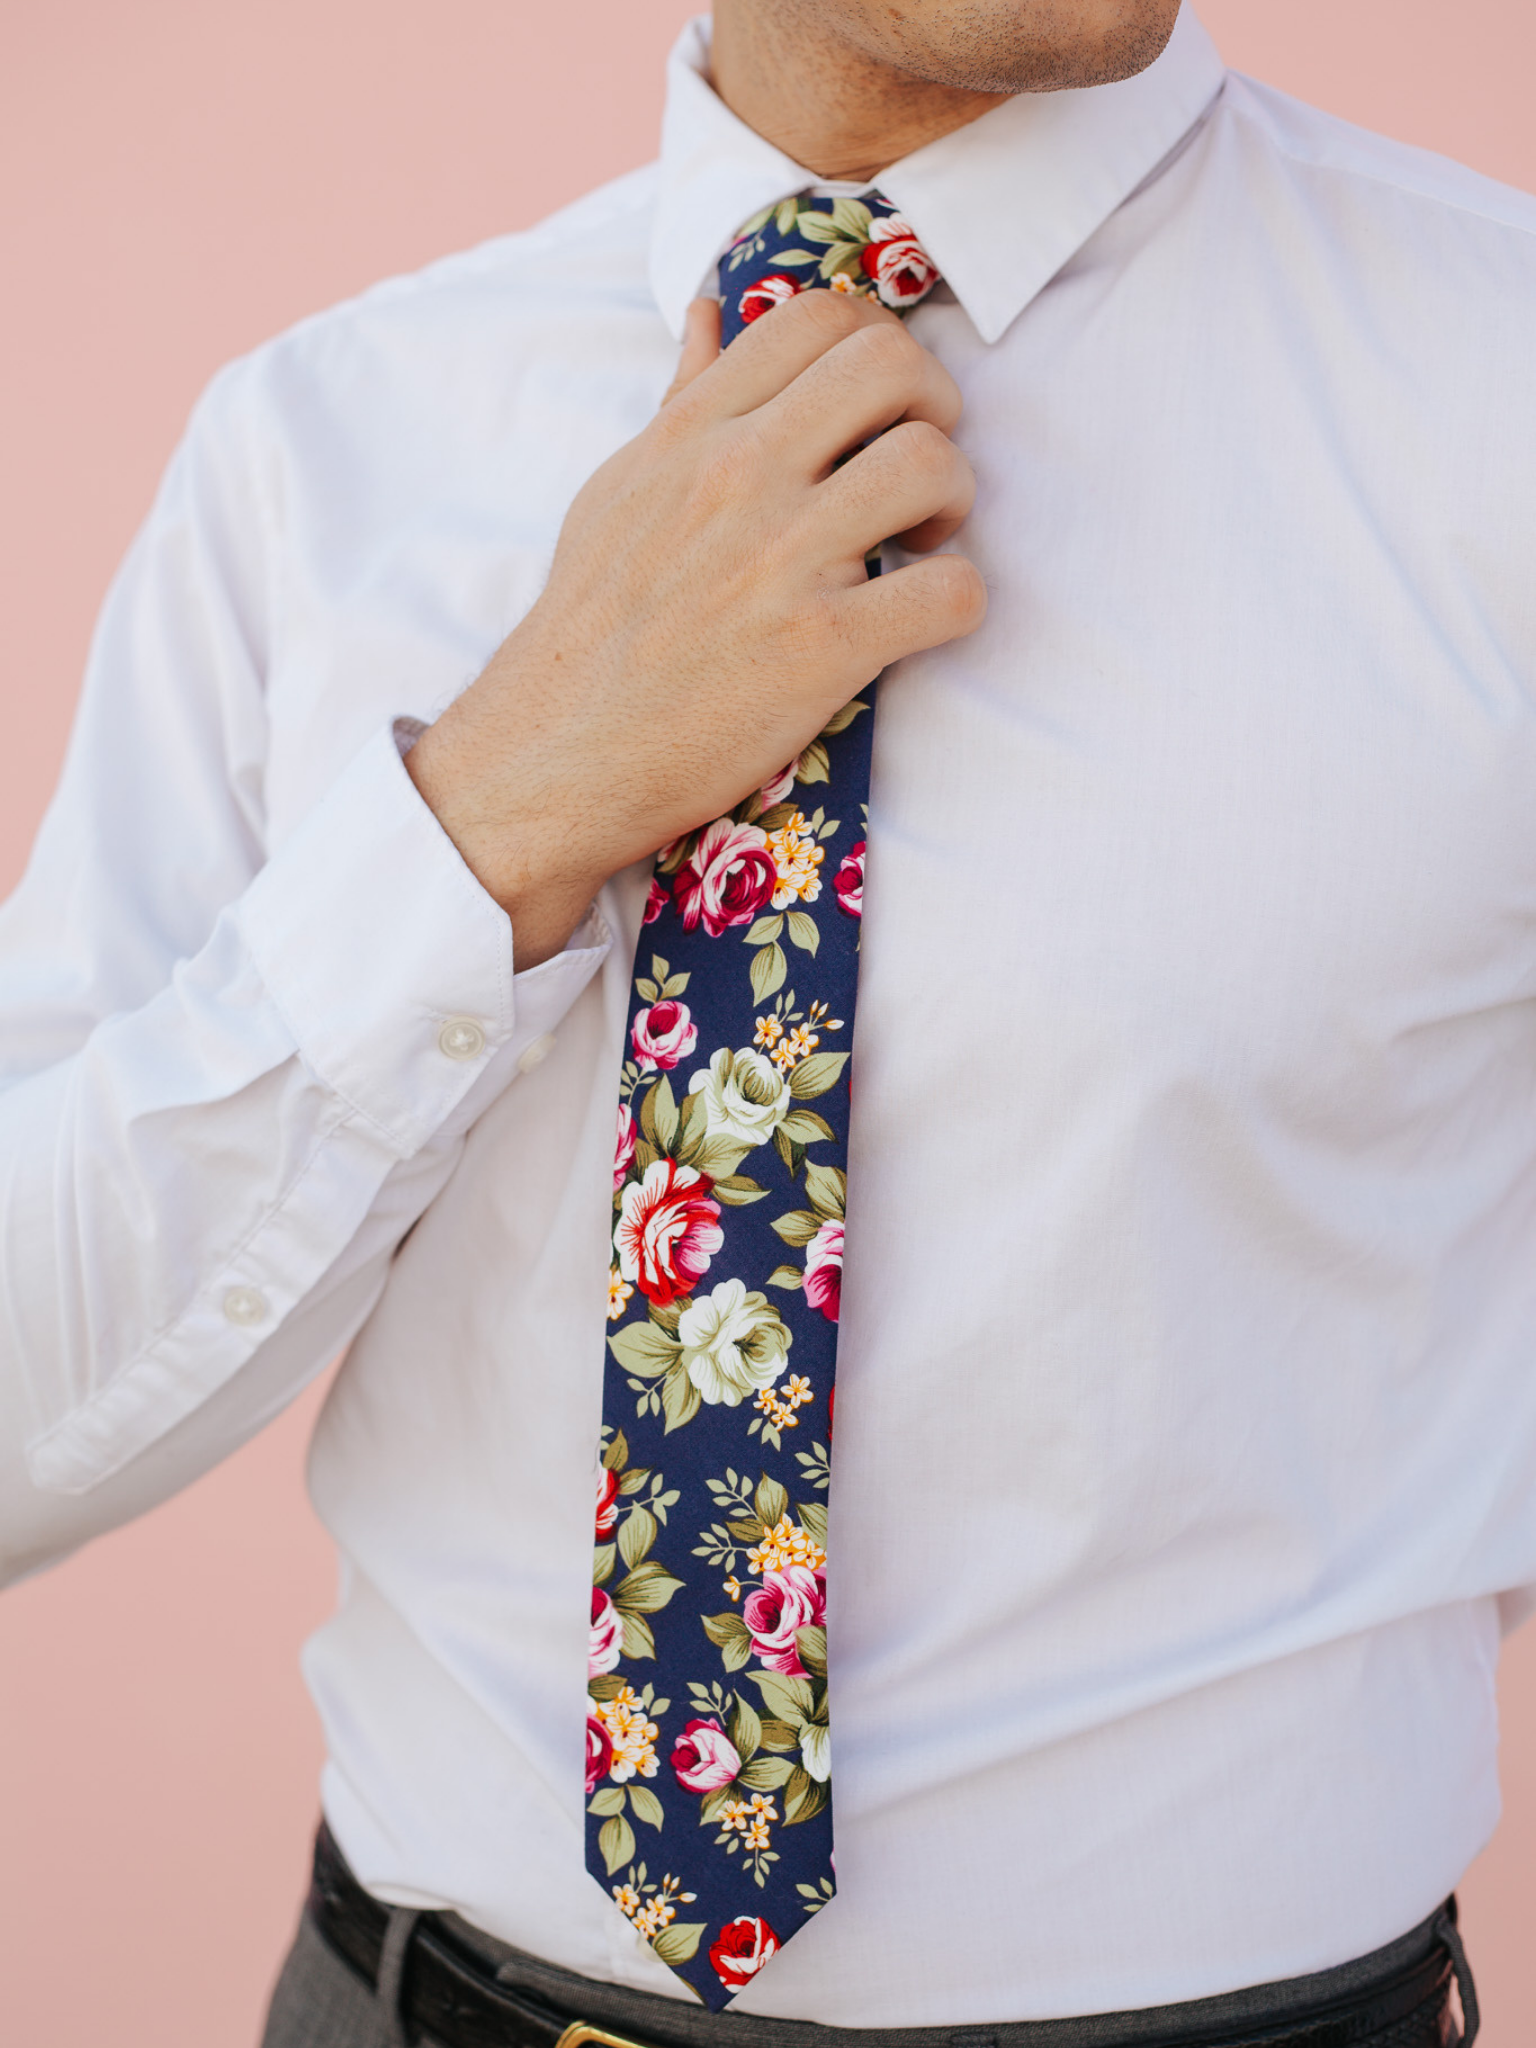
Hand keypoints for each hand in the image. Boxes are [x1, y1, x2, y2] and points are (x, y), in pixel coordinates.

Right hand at [406, 288, 984, 964]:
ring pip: (932, 462)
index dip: (876, 347)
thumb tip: (709, 313)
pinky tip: (917, 623)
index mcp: (693, 432)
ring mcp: (781, 559)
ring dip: (954, 502)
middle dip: (936, 410)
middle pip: (892, 364)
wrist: (554, 754)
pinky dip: (957, 604)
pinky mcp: (820, 646)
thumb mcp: (619, 491)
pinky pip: (949, 593)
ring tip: (922, 547)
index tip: (875, 412)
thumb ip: (681, 402)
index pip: (817, 316)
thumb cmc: (591, 630)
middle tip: (918, 477)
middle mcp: (739, 475)